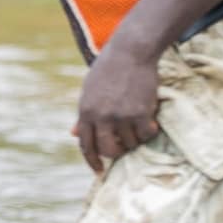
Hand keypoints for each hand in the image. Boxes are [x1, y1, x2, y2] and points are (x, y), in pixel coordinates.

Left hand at [71, 43, 160, 173]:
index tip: (99, 170)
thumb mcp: (90, 90)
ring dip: (135, 138)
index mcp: (85, 111)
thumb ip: (84, 114)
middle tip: (124, 147)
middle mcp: (101, 117)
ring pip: (130, 143)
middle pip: (107, 150)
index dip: (92, 160)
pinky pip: (146, 134)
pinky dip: (149, 131)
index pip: (85, 144)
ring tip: (138, 123)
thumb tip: (73, 134)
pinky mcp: (140, 113)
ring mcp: (121, 116)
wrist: (131, 51)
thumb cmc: (109, 68)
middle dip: (116, 152)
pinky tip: (150, 120)